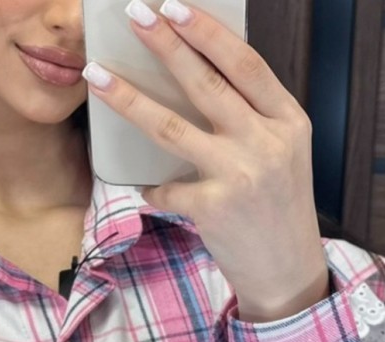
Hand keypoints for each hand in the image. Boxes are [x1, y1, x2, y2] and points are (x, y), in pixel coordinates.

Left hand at [82, 0, 330, 321]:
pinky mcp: (214, 209)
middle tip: (135, 14)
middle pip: (206, 84)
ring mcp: (240, 175)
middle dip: (166, 45)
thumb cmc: (276, 207)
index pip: (245, 64)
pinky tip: (147, 189)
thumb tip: (196, 75)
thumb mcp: (282, 153)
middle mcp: (266, 143)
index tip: (175, 7)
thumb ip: (252, 117)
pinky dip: (152, 189)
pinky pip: (166, 188)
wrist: (287, 272)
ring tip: (97, 76)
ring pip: (172, 128)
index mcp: (288, 121)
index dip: (208, 32)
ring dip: (129, 100)